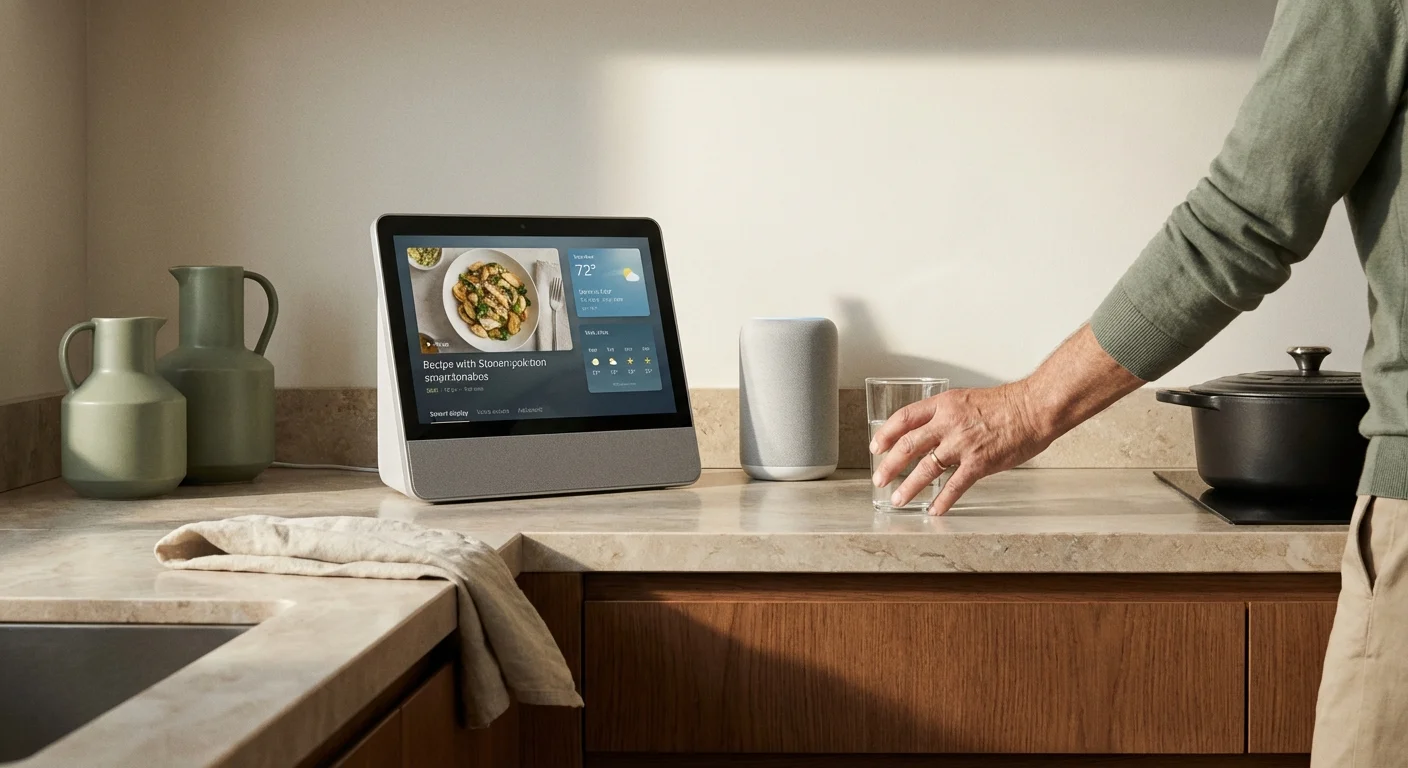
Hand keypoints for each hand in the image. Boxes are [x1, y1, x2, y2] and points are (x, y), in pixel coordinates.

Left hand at [867, 325, 1145, 514]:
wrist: (1035, 407)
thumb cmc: (1007, 404)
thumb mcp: (968, 400)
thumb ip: (948, 416)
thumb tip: (932, 433)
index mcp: (944, 404)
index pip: (904, 418)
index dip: (886, 433)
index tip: (876, 446)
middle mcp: (948, 423)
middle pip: (908, 445)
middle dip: (889, 465)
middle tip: (879, 479)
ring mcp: (962, 444)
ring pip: (926, 468)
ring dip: (909, 487)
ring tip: (898, 500)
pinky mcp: (979, 462)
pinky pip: (954, 485)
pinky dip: (942, 500)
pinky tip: (934, 510)